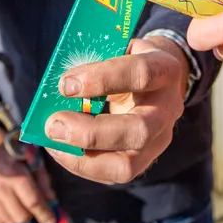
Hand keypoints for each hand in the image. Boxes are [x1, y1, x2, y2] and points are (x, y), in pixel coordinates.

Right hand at [0, 127, 56, 222]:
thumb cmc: (11, 149)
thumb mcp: (31, 158)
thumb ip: (42, 179)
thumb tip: (51, 200)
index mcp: (15, 176)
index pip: (33, 202)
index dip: (45, 215)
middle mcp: (0, 190)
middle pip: (22, 217)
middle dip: (31, 214)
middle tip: (31, 203)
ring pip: (10, 221)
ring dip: (18, 216)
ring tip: (18, 202)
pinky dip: (6, 218)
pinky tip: (7, 205)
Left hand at [42, 35, 189, 183]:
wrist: (155, 79)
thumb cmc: (127, 60)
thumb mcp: (116, 48)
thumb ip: (93, 61)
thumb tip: (59, 88)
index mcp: (164, 69)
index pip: (141, 74)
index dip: (102, 79)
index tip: (66, 84)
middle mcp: (168, 108)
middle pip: (139, 130)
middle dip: (91, 133)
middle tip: (54, 125)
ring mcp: (159, 139)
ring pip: (128, 164)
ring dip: (84, 157)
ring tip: (54, 141)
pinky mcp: (145, 159)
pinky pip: (113, 174)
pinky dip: (82, 165)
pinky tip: (61, 149)